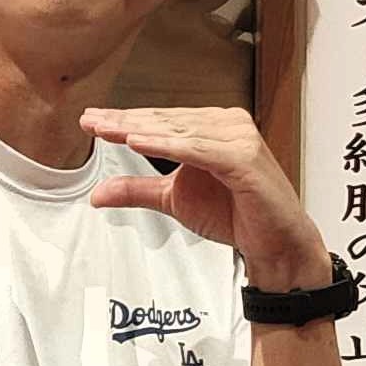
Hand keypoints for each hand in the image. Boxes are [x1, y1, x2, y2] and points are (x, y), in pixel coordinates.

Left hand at [80, 107, 332, 289]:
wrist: (274, 244)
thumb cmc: (235, 215)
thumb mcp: (174, 200)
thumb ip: (137, 191)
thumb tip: (97, 193)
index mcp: (212, 127)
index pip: (160, 121)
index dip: (124, 121)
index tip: (90, 122)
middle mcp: (227, 124)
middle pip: (165, 122)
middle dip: (125, 122)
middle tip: (90, 122)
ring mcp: (239, 138)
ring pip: (179, 133)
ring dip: (140, 131)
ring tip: (108, 131)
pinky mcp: (245, 158)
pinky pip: (198, 150)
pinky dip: (168, 146)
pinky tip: (138, 143)